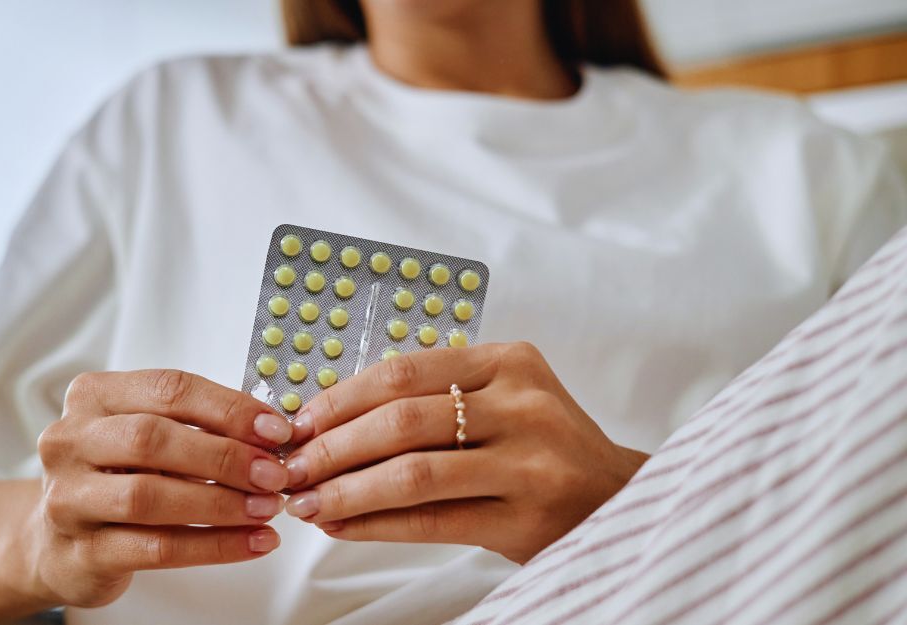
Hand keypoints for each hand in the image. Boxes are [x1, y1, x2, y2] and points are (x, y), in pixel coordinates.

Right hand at [25, 369, 294, 607]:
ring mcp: (68, 498)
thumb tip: (270, 434)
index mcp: (93, 397)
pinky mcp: (81, 551)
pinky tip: (251, 542)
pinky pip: (155, 548)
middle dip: (224, 456)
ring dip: (220, 503)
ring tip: (266, 509)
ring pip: (150, 496)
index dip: (228, 408)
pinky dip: (213, 546)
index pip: (168, 389)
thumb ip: (197, 427)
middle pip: (152, 439)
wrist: (59, 544)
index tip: (274, 429)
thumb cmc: (116, 479)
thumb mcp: (147, 438)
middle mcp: (70, 441)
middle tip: (273, 473)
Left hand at [282, 343, 648, 562]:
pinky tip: (342, 525)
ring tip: (306, 502)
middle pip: (401, 420)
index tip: (300, 421)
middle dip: (332, 447)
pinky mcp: (526, 517)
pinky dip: (376, 524)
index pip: (403, 371)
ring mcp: (529, 462)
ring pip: (412, 473)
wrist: (617, 497)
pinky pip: (432, 520)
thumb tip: (330, 422)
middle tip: (290, 467)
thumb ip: (433, 399)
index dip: (340, 398)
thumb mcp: (501, 399)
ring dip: (346, 489)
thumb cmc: (542, 447)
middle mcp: (523, 405)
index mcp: (509, 362)